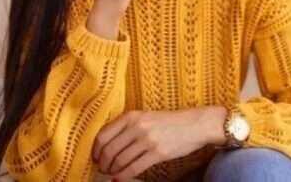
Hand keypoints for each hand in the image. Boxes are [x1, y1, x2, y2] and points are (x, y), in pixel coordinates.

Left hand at [92, 107, 226, 180]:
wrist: (195, 124)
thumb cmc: (169, 122)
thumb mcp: (146, 117)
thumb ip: (127, 126)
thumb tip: (106, 145)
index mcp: (132, 116)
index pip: (103, 135)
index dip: (95, 150)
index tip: (95, 157)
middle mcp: (138, 126)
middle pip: (109, 150)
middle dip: (102, 163)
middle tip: (102, 168)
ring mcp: (148, 140)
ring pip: (119, 161)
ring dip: (112, 170)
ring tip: (112, 172)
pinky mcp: (158, 153)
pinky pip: (133, 168)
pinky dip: (123, 175)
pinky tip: (120, 177)